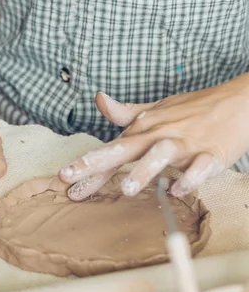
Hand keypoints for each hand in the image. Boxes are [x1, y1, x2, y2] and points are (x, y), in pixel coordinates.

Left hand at [59, 75, 248, 199]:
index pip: (110, 149)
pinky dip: (191, 178)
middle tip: (71, 179)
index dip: (85, 164)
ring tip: (128, 189)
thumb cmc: (194, 109)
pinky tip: (178, 191)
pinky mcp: (212, 153)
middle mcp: (159, 135)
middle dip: (96, 164)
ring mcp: (186, 143)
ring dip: (145, 171)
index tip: (62, 178)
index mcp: (144, 130)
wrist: (240, 101)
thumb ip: (126, 112)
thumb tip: (99, 100)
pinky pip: (200, 167)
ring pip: (161, 155)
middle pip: (124, 149)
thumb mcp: (156, 109)